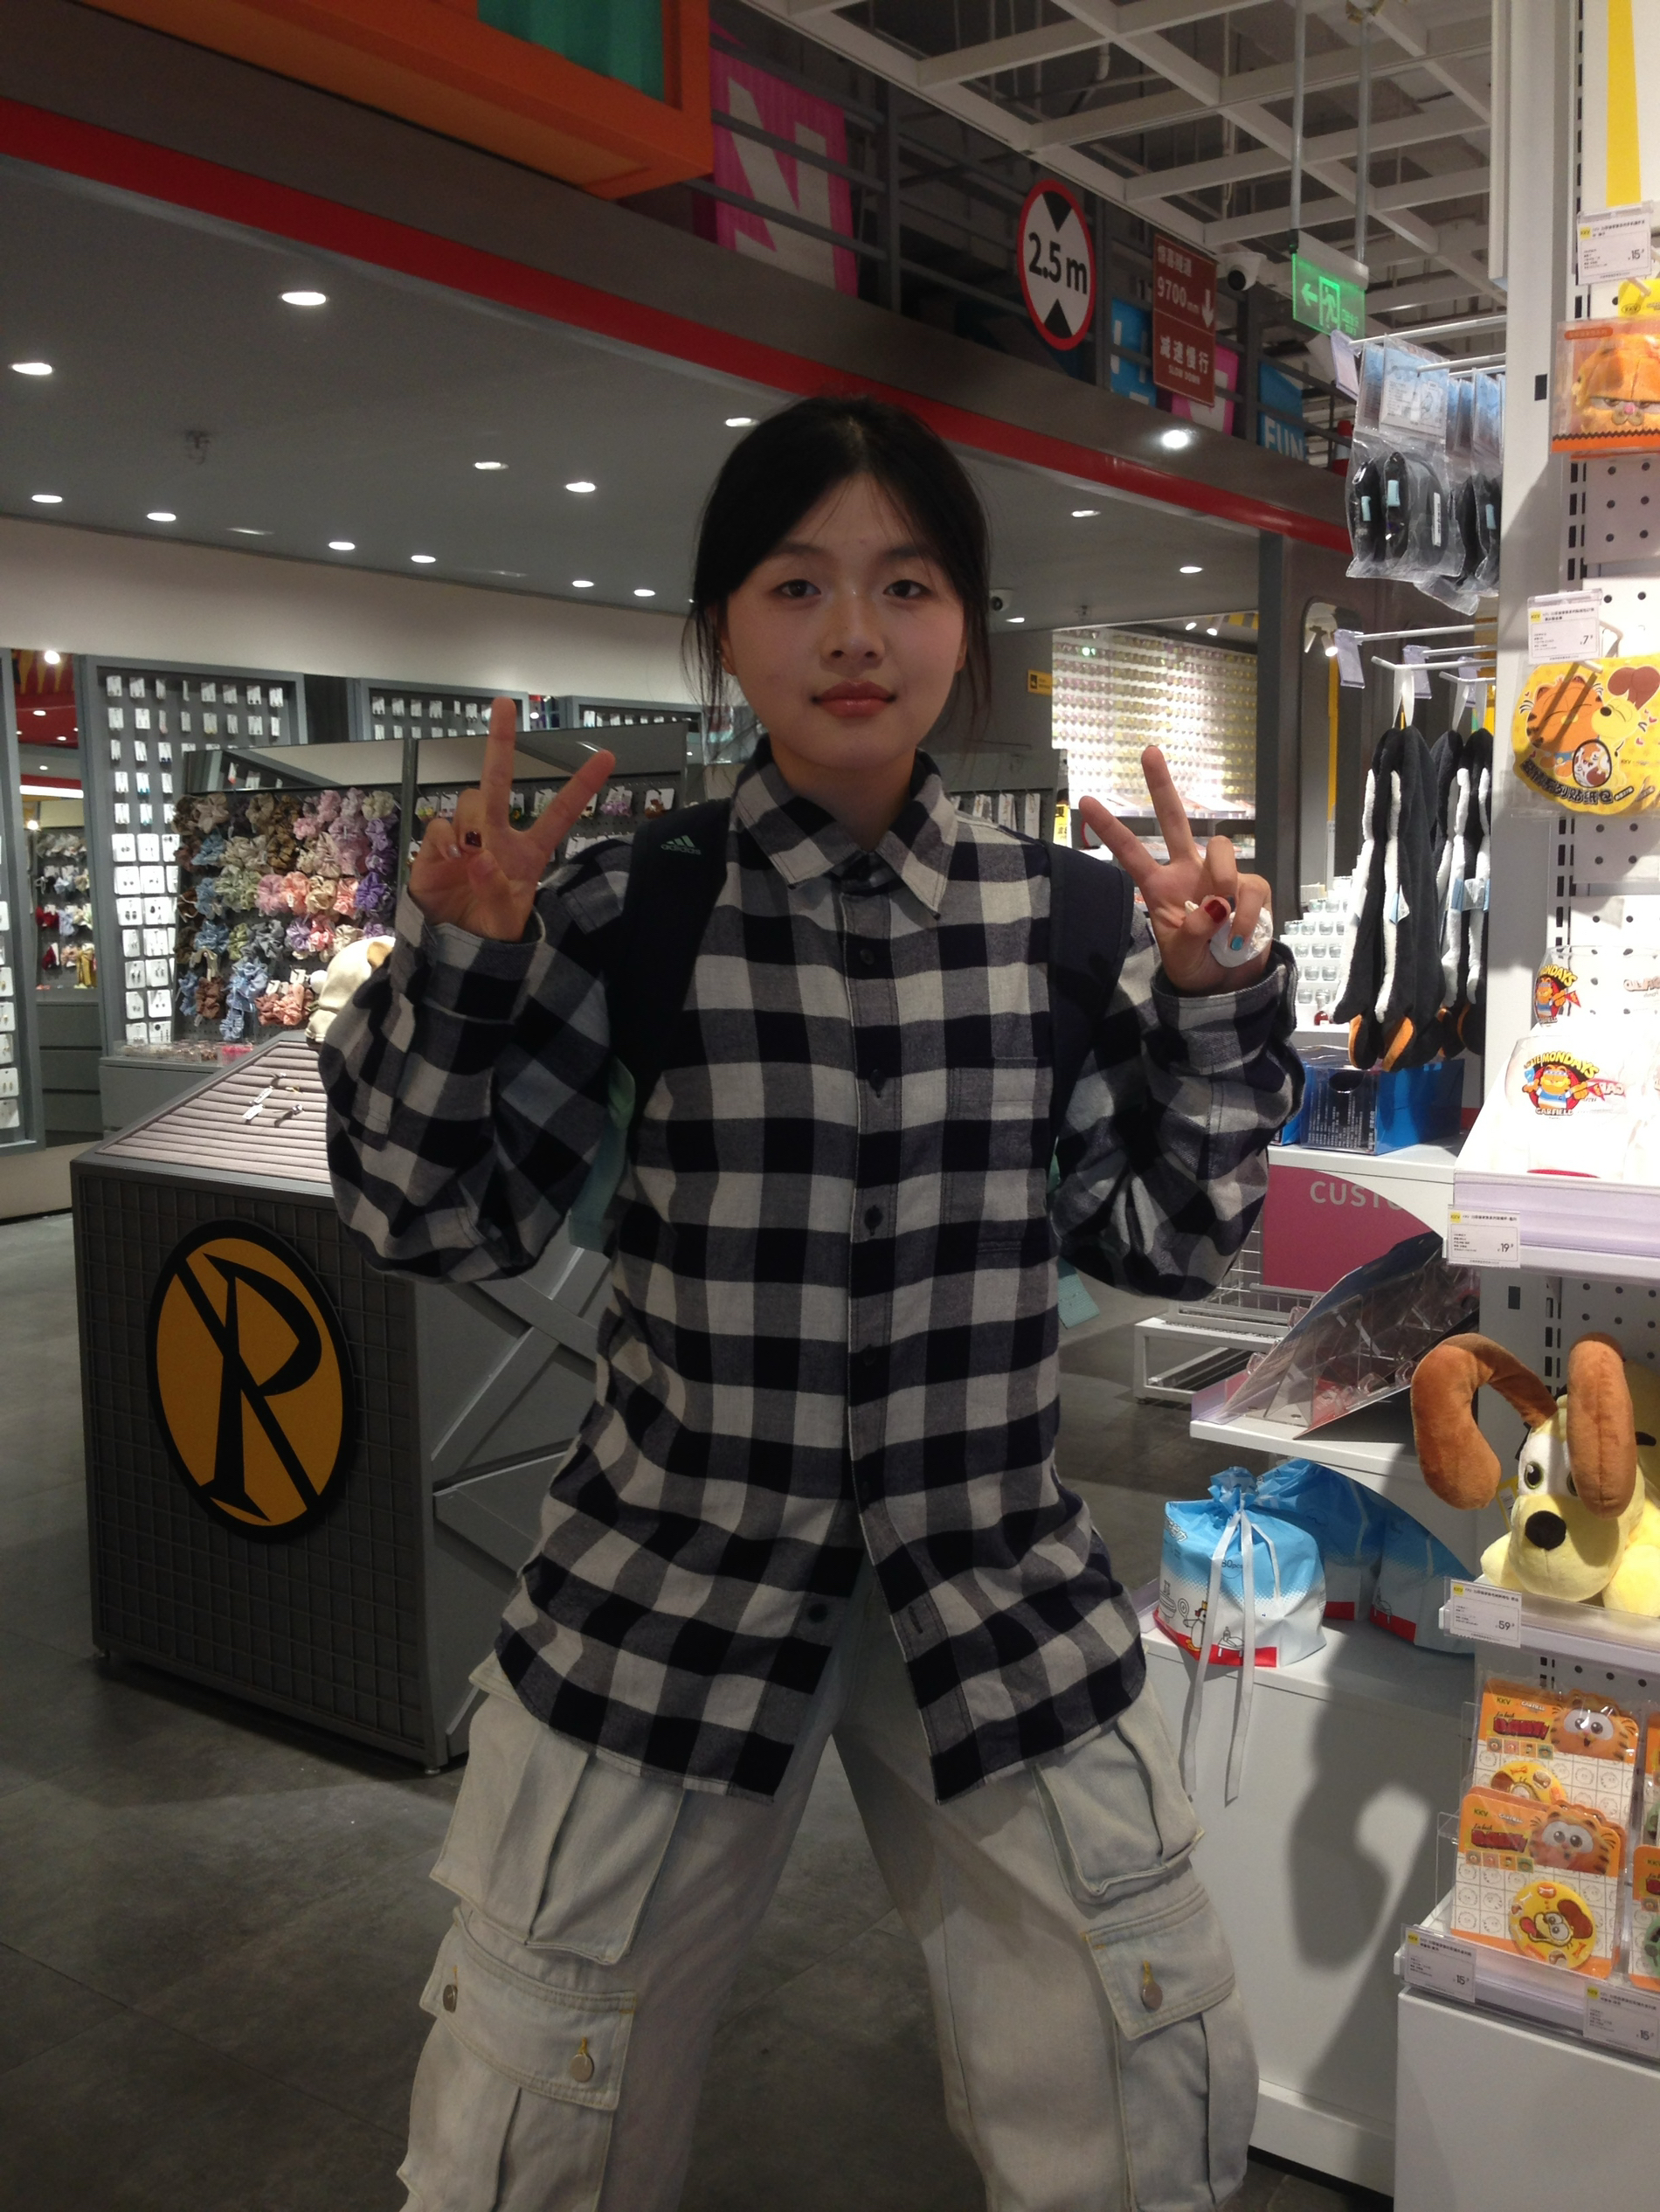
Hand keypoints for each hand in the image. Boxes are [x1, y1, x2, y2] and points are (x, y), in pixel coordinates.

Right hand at [407, 697, 615, 940]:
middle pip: (500, 781)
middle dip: (502, 742)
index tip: (608, 755)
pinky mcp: (436, 850)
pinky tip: (451, 860)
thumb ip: (497, 891)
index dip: (582, 785)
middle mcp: (497, 836)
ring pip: (471, 801)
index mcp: (528, 851)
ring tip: (471, 860)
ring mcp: (466, 839)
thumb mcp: (506, 920)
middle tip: (505, 704)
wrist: (457, 948)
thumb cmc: (492, 929)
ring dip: (473, 822)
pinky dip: (446, 840)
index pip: (559, 813)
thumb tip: (482, 860)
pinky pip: (441, 827)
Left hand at [1078, 747, 1271, 993]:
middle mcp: (1188, 871)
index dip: (1110, 828)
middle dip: (1162, 786)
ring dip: (1222, 878)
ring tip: (1223, 915)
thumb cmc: (1195, 965)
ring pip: (1221, 849)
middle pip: (1175, 821)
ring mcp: (1221, 876)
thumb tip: (1217, 903)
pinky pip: (1251, 888)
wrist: (1226, 984)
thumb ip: (1194, 931)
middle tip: (1148, 752)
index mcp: (1160, 886)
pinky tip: (1240, 937)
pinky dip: (1246, 916)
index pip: (1131, 852)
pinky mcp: (1251, 887)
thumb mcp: (1183, 955)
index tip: (1087, 800)